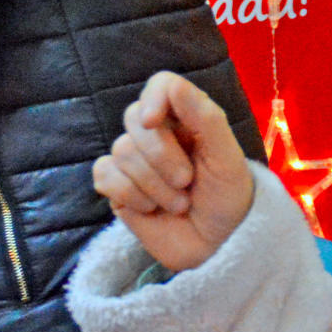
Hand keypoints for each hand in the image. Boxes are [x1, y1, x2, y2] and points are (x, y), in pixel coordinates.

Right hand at [93, 72, 254, 272]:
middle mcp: (157, 133)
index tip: (153, 121)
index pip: (160, 86)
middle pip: (134, 117)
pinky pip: (104, 175)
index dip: (152, 99)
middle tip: (187, 182)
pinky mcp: (117, 187)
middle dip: (160, 155)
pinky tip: (150, 208)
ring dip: (154, 185)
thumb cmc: (227, 196)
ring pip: (121, 151)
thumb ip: (204, 116)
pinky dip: (130, 195)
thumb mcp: (226, 157)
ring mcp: (134, 160)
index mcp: (187, 117)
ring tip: (179, 203)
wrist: (217, 245)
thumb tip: (173, 86)